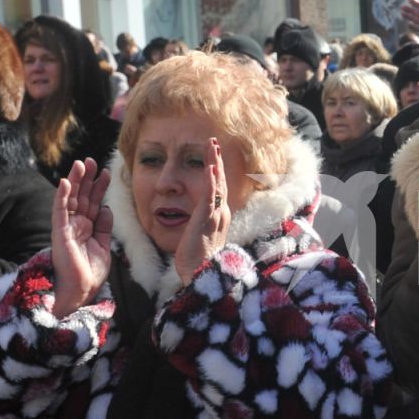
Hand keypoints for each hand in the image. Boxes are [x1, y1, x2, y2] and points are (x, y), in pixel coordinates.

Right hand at [52, 158, 113, 315]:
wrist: (81, 290)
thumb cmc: (90, 272)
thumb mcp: (103, 246)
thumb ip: (104, 227)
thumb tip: (106, 208)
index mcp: (87, 227)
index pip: (93, 201)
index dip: (99, 187)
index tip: (106, 172)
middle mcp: (76, 224)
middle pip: (81, 196)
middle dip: (87, 178)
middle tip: (92, 160)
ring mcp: (67, 227)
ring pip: (70, 199)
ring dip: (75, 181)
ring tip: (80, 164)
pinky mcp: (60, 232)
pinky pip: (60, 211)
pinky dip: (61, 196)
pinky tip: (65, 182)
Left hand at [174, 139, 230, 283]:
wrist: (201, 277)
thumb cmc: (198, 262)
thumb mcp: (200, 238)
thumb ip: (200, 225)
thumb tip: (197, 219)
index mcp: (218, 216)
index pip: (219, 188)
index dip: (216, 170)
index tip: (213, 154)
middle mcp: (220, 214)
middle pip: (221, 181)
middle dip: (216, 160)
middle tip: (213, 141)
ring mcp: (215, 217)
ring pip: (218, 185)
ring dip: (215, 163)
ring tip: (212, 146)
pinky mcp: (207, 221)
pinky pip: (210, 198)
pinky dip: (211, 182)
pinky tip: (210, 168)